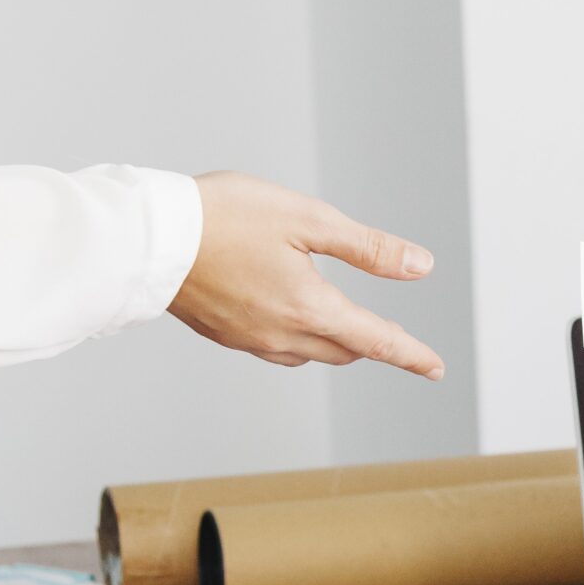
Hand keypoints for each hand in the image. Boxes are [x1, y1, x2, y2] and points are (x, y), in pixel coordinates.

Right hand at [168, 173, 445, 378]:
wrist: (147, 236)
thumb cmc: (225, 215)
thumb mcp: (308, 219)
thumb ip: (368, 248)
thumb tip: (421, 267)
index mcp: (308, 306)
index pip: (375, 340)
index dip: (411, 354)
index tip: (436, 368)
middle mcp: (280, 333)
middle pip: (344, 350)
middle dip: (371, 342)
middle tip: (393, 336)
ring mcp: (248, 338)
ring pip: (308, 352)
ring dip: (333, 341)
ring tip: (344, 322)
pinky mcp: (222, 334)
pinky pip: (274, 347)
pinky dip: (296, 337)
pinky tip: (289, 316)